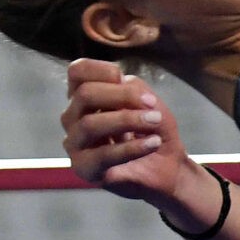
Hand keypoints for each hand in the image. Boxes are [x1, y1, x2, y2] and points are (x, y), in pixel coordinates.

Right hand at [61, 58, 188, 204]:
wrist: (166, 167)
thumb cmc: (153, 130)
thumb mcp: (148, 102)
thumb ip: (132, 88)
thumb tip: (120, 83)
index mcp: (85, 97)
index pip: (77, 71)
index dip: (103, 70)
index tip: (127, 80)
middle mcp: (73, 118)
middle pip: (84, 94)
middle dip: (123, 96)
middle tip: (153, 106)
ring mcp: (75, 144)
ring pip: (90, 124)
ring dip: (128, 120)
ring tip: (155, 122)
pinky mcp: (84, 168)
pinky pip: (103, 155)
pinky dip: (131, 147)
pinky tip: (153, 143)